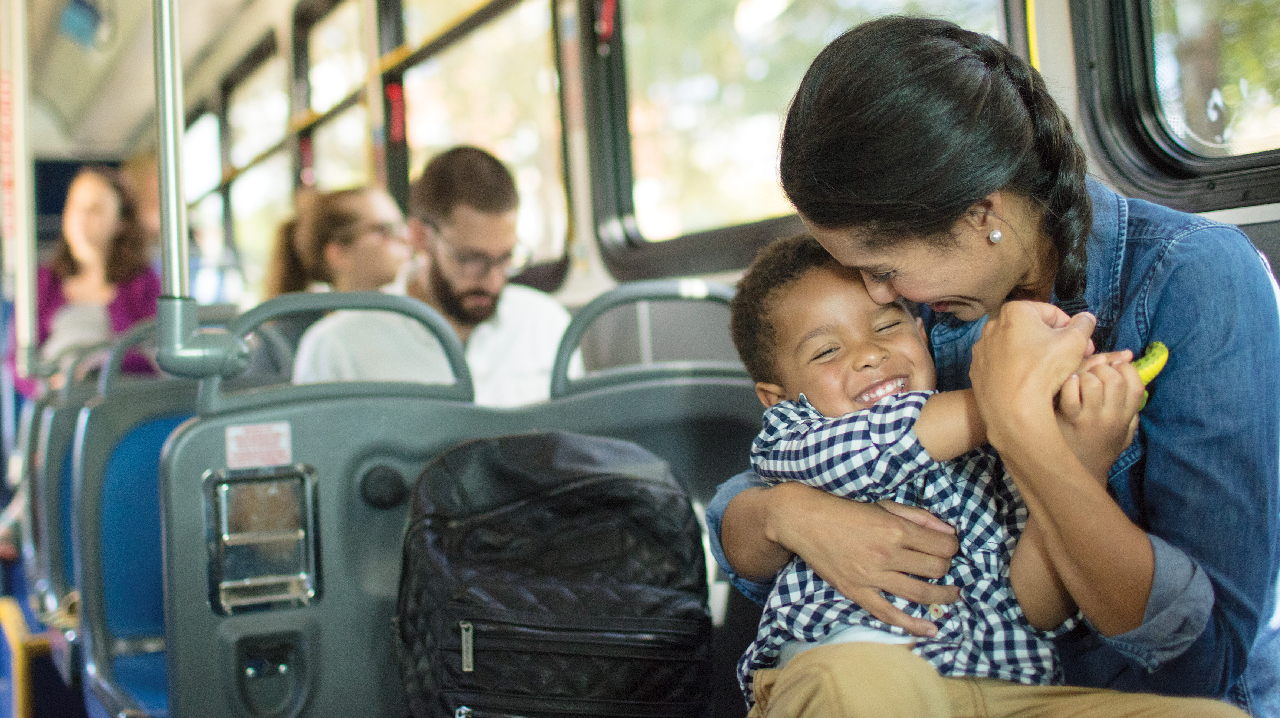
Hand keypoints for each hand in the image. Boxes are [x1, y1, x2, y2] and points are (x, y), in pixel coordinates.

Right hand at [765, 484, 959, 636]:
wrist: (804, 521)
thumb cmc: (845, 510)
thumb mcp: (884, 504)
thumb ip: (919, 516)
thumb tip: (949, 533)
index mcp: (895, 529)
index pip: (943, 546)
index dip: (952, 547)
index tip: (949, 547)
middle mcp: (887, 554)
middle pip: (936, 569)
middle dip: (946, 567)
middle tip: (943, 565)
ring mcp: (871, 576)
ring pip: (921, 593)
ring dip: (943, 595)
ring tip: (952, 594)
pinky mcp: (857, 592)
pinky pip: (889, 614)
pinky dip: (913, 625)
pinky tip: (931, 630)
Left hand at [970, 302, 1096, 447]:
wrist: (1013, 409)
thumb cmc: (1043, 370)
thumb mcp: (1075, 341)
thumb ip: (1083, 324)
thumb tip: (1086, 318)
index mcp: (1014, 311)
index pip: (1052, 314)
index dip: (1072, 329)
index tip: (1083, 345)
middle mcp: (992, 326)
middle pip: (1033, 330)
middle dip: (1054, 342)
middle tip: (1070, 359)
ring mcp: (982, 349)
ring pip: (1017, 348)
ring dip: (1035, 356)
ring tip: (1050, 373)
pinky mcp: (977, 370)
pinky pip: (1002, 365)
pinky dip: (1015, 370)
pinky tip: (1028, 383)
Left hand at [1056, 351, 1143, 480]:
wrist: (1078, 473)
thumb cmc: (1100, 447)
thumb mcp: (1123, 430)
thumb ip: (1129, 402)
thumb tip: (1128, 362)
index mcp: (1126, 417)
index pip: (1136, 384)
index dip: (1126, 369)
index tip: (1115, 368)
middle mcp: (1111, 417)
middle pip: (1114, 379)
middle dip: (1103, 368)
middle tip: (1093, 373)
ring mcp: (1089, 418)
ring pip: (1092, 382)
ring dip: (1084, 375)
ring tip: (1079, 380)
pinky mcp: (1068, 419)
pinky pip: (1071, 392)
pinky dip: (1069, 383)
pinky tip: (1067, 386)